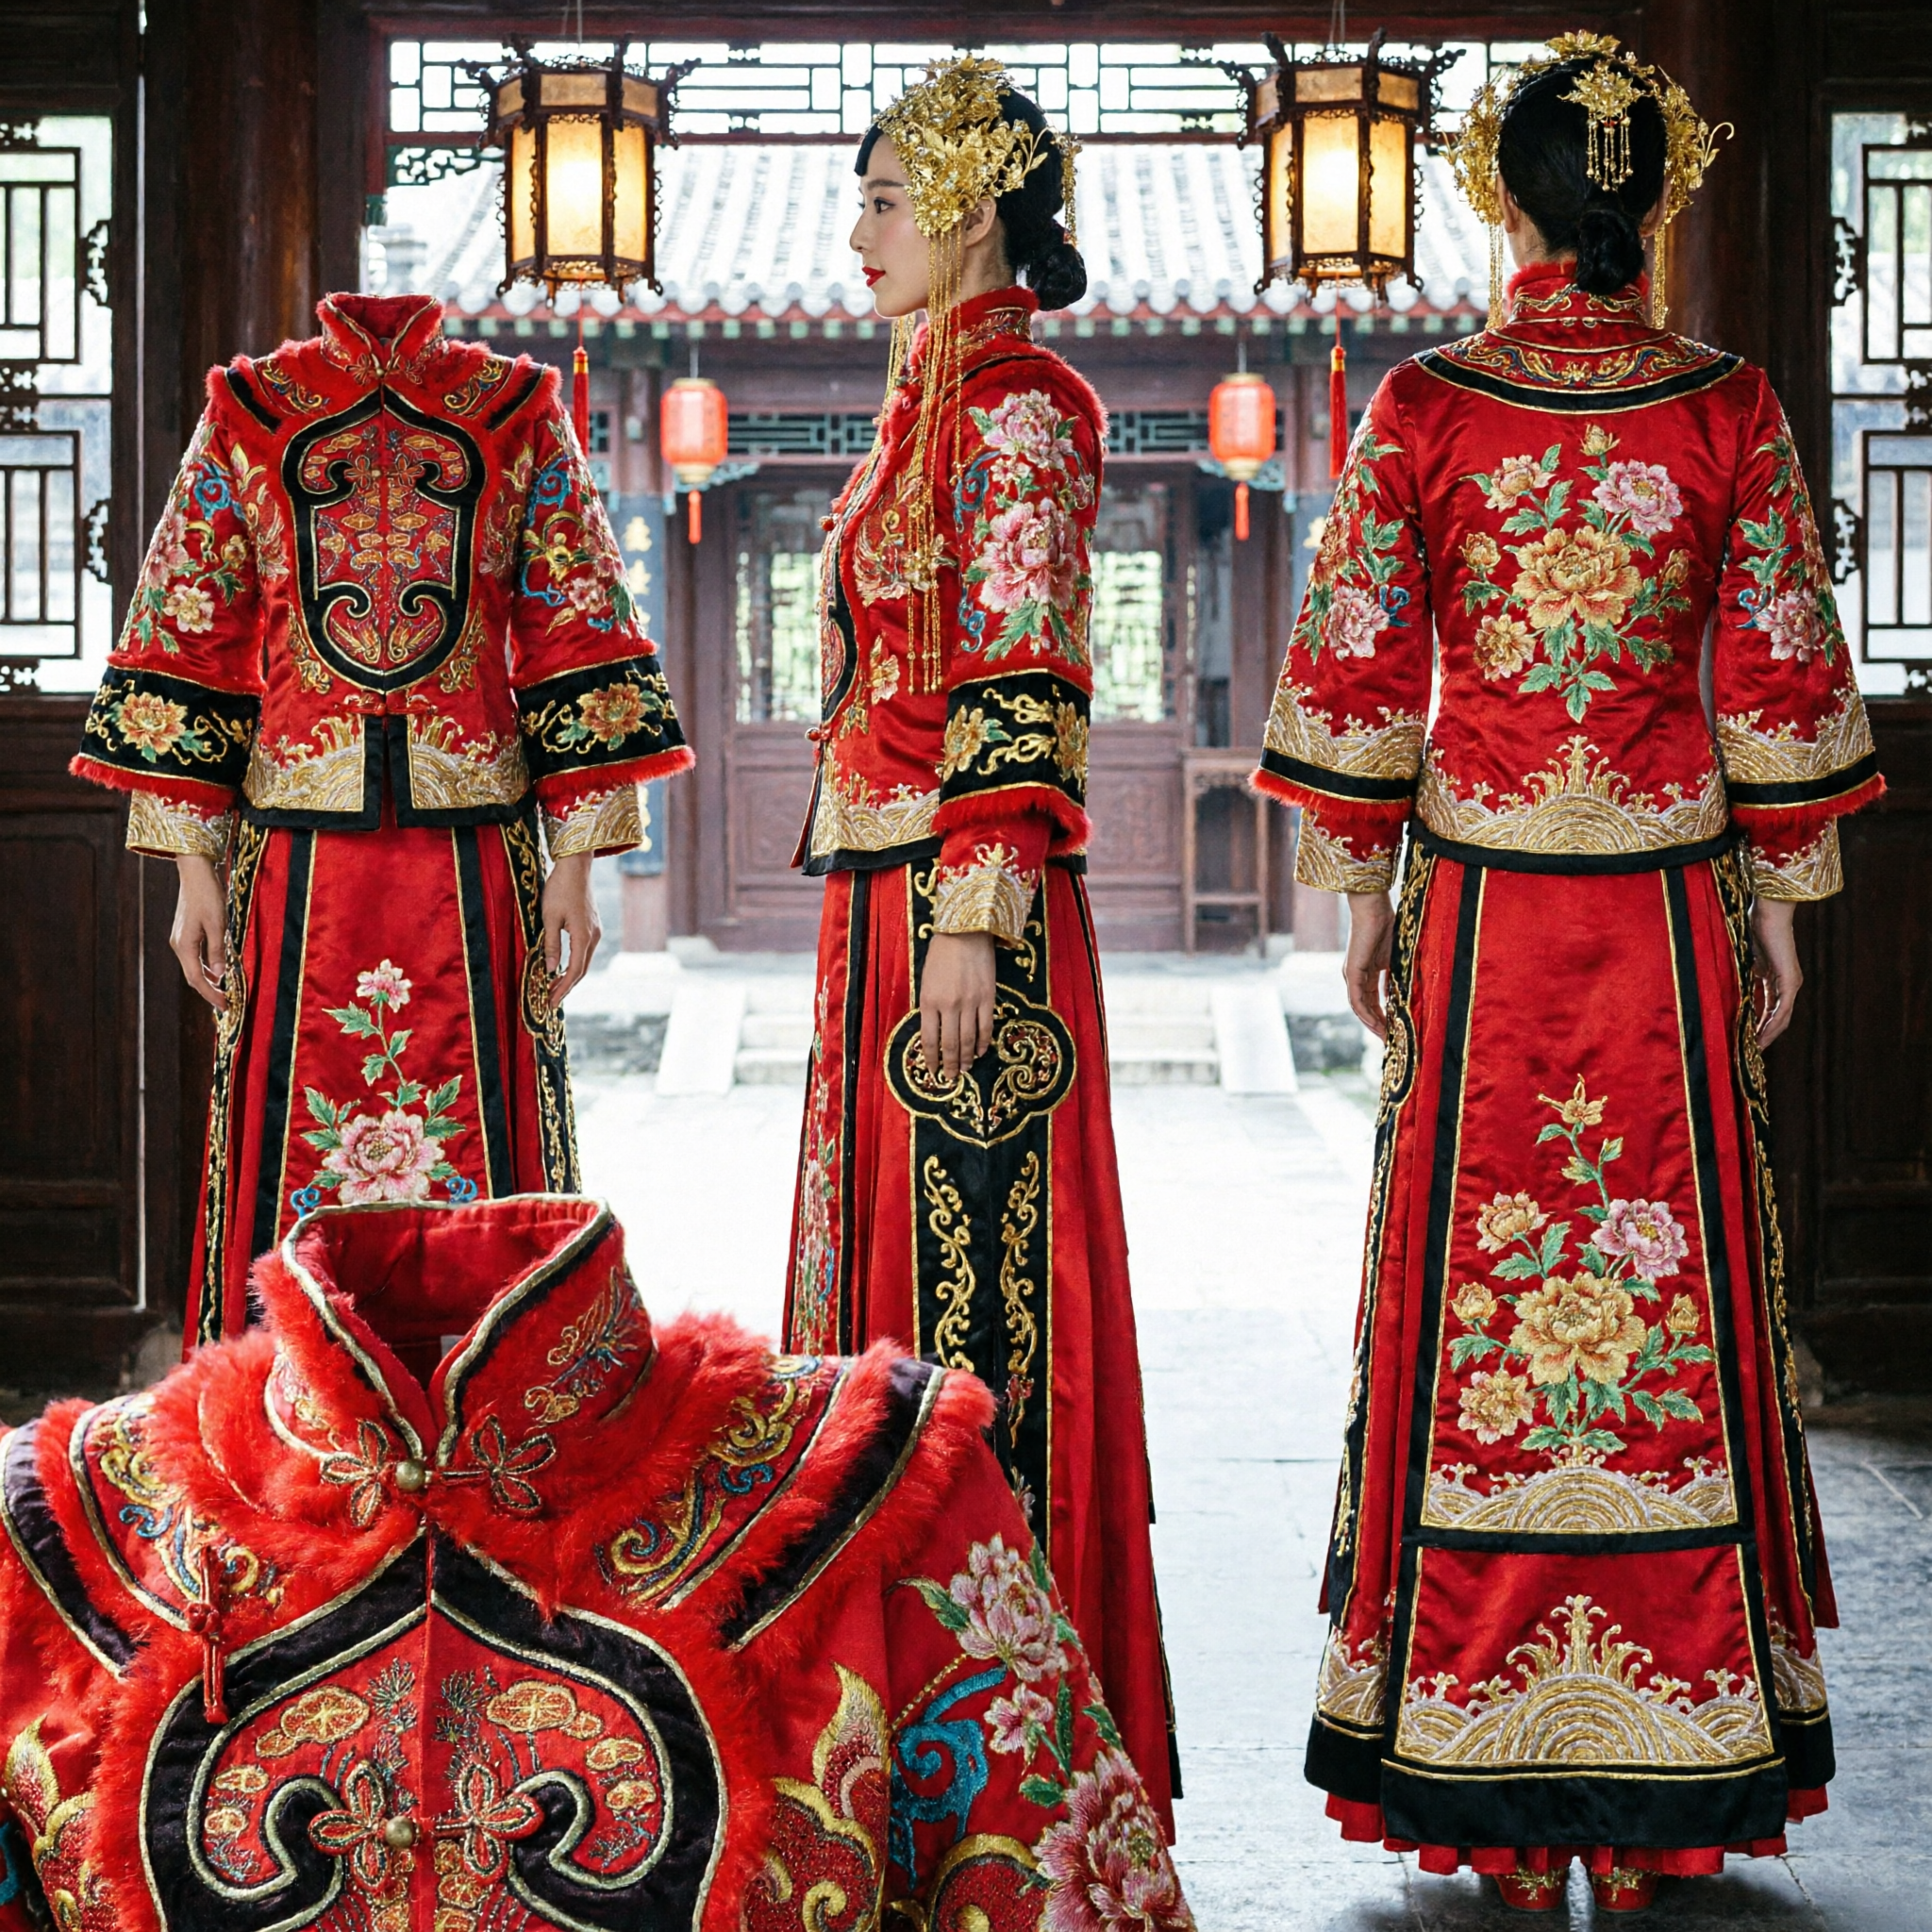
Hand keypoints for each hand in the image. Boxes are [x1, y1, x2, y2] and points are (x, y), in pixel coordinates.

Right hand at [171, 855, 228, 1012]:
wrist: (195, 873)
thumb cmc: (208, 895)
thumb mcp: (217, 924)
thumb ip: (218, 950)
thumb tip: (220, 974)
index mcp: (184, 945)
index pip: (197, 979)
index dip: (211, 994)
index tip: (225, 1006)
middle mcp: (178, 945)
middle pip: (193, 976)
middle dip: (209, 991)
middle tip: (227, 1004)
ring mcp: (180, 939)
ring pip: (194, 967)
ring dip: (208, 981)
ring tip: (224, 992)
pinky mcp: (185, 933)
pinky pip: (195, 957)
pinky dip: (206, 968)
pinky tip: (218, 971)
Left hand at [541, 851, 601, 1007]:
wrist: (576, 866)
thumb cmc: (560, 889)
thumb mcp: (550, 917)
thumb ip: (551, 945)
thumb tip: (551, 970)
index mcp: (583, 936)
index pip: (574, 970)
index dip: (563, 988)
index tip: (551, 1002)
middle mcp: (594, 936)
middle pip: (582, 969)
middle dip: (566, 986)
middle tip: (551, 1000)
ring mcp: (595, 931)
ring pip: (584, 961)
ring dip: (570, 975)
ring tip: (554, 987)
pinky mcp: (592, 926)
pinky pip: (584, 951)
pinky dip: (574, 963)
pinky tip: (563, 967)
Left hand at [919, 932, 997, 1080]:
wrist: (965, 932)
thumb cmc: (941, 954)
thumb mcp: (926, 980)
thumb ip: (929, 1005)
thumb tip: (933, 1030)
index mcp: (929, 1001)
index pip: (929, 1039)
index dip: (931, 1059)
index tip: (932, 1071)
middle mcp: (949, 1006)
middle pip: (950, 1044)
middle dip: (949, 1065)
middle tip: (950, 1078)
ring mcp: (970, 1003)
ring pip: (968, 1040)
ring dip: (966, 1058)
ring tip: (964, 1070)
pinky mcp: (987, 998)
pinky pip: (985, 1027)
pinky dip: (982, 1042)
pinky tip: (979, 1052)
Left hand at [1343, 890, 1395, 1041]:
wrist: (1374, 909)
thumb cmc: (1386, 927)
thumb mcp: (1394, 959)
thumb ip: (1395, 976)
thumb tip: (1400, 995)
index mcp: (1366, 973)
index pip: (1374, 1001)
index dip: (1383, 1017)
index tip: (1394, 1030)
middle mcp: (1356, 977)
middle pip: (1366, 1008)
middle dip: (1378, 1025)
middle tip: (1390, 1041)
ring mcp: (1352, 975)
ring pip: (1360, 1007)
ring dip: (1372, 1024)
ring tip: (1385, 1037)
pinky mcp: (1352, 972)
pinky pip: (1357, 999)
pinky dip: (1366, 1013)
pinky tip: (1376, 1024)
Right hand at [1749, 896, 1801, 1047]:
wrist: (1767, 915)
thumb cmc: (1754, 930)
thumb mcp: (1745, 961)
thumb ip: (1742, 978)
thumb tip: (1726, 993)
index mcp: (1777, 979)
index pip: (1770, 1009)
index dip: (1759, 1025)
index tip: (1746, 1039)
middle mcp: (1788, 984)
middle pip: (1778, 1018)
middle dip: (1765, 1035)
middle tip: (1751, 1051)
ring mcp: (1791, 984)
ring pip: (1781, 1017)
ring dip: (1768, 1035)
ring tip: (1755, 1049)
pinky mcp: (1789, 982)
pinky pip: (1781, 1010)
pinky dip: (1772, 1024)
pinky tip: (1762, 1036)